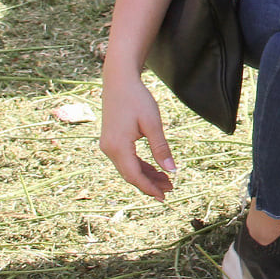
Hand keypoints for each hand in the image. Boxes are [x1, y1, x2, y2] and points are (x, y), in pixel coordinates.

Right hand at [99, 72, 176, 199]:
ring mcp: (108, 145)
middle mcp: (109, 149)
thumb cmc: (137, 98)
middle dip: (150, 184)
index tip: (164, 197)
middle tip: (170, 190)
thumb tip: (172, 170)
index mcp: (118, 147)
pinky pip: (126, 159)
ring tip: (166, 181)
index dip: (149, 188)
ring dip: (146, 175)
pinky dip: (140, 165)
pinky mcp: (111, 141)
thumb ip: (161, 147)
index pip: (134, 175)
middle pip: (130, 174)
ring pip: (128, 168)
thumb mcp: (152, 123)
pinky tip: (154, 169)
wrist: (118, 81)